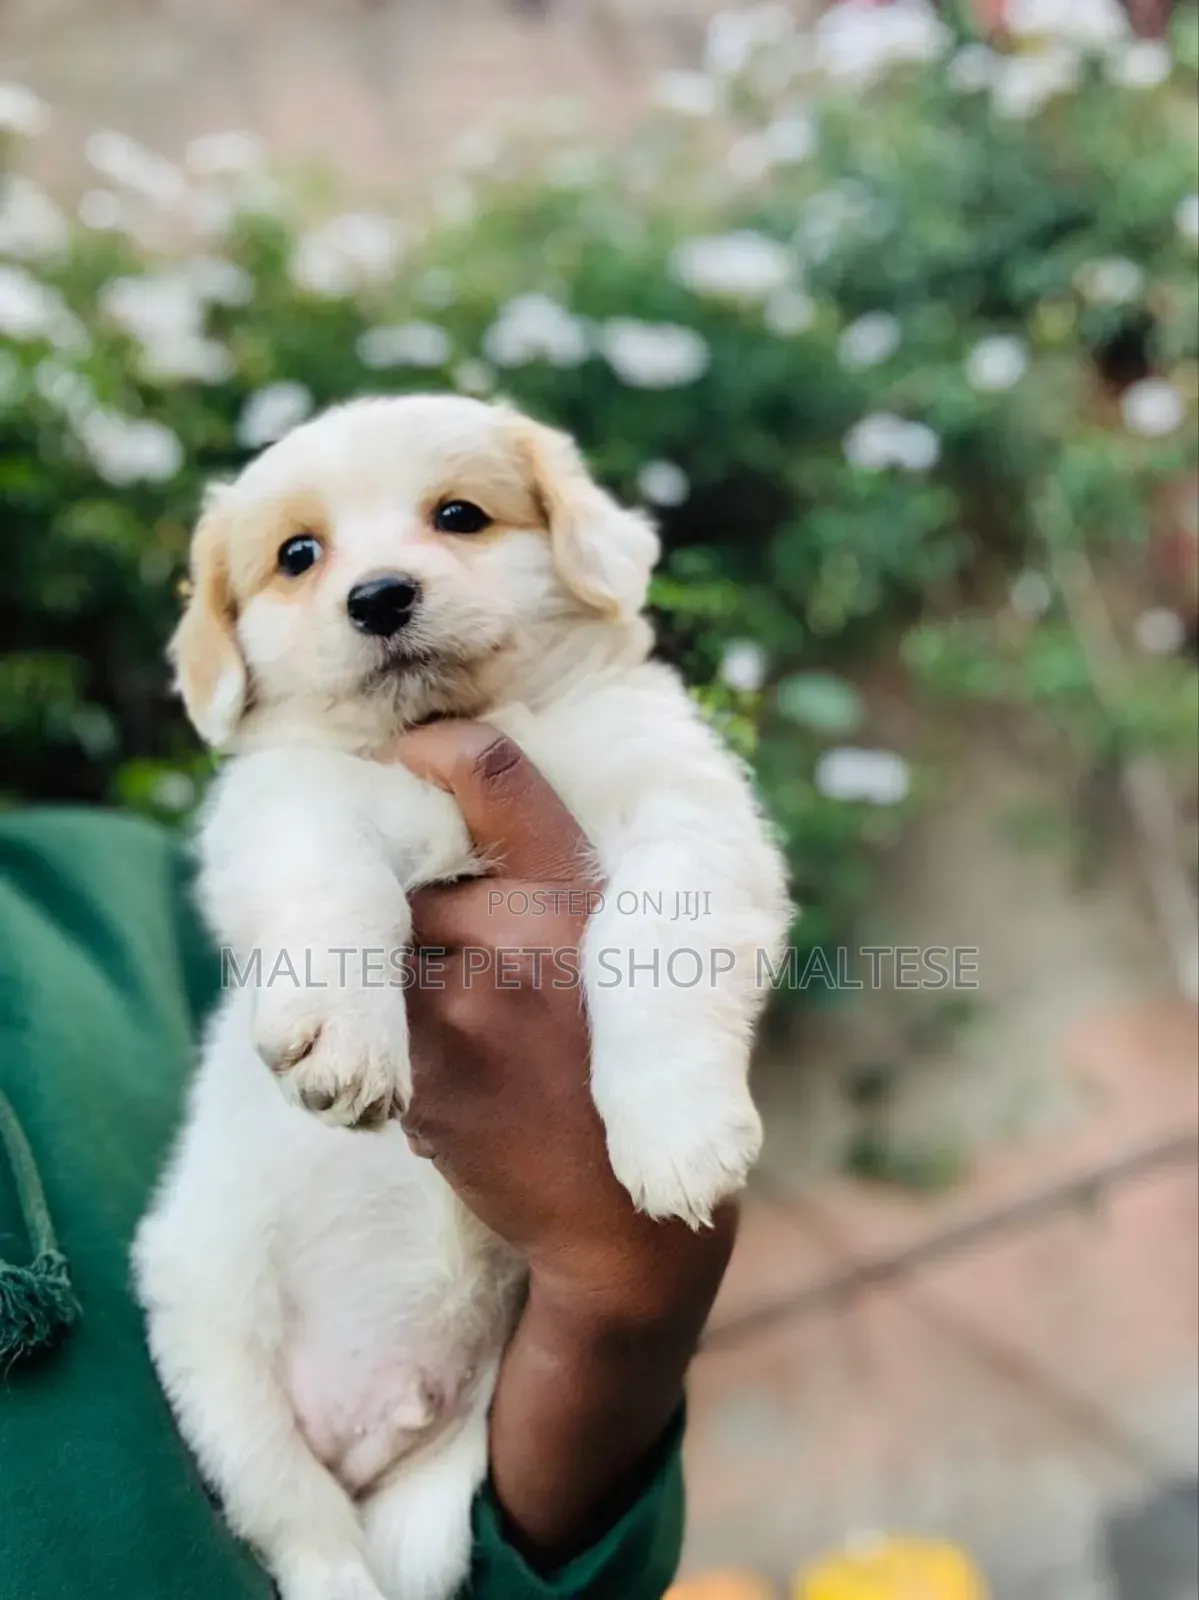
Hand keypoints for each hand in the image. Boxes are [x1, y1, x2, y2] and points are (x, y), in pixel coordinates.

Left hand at [393, 720, 735, 1563]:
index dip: (439, 749)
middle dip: (427, 914)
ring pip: (389, 953)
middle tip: (472, 960)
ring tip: (481, 1035)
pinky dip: (409, 1050)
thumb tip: (463, 817)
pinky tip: (465, 1084)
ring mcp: (465, 1004)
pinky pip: (383, 1030)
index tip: (413, 748)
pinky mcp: (422, 1073)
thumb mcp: (617, 955)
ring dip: (412, 983)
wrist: (623, 1216)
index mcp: (579, 894)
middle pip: (416, 881)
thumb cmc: (616, 1066)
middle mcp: (521, 932)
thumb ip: (550, 889)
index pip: (495, 775)